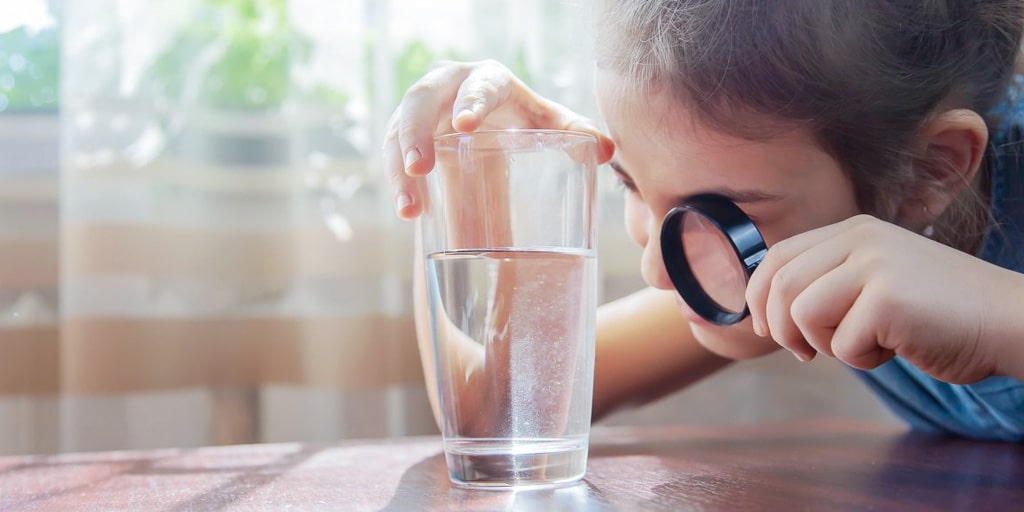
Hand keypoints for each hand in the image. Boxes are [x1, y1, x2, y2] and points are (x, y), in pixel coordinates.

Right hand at [381, 59, 613, 219]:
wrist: (493, 128)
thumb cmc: (523, 122)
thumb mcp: (548, 125)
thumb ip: (575, 133)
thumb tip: (606, 149)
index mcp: (489, 80)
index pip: (478, 84)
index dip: (470, 100)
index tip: (463, 125)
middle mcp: (448, 87)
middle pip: (421, 99)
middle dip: (415, 132)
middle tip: (419, 166)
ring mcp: (421, 110)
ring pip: (398, 130)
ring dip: (398, 166)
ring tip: (409, 207)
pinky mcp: (405, 133)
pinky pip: (393, 154)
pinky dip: (398, 183)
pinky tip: (409, 212)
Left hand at [745, 214, 1016, 383]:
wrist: (1009, 321)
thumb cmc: (940, 313)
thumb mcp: (877, 280)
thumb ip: (830, 283)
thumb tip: (767, 310)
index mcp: (854, 230)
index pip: (778, 256)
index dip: (759, 295)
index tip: (765, 327)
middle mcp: (860, 239)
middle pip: (781, 284)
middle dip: (780, 327)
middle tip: (804, 353)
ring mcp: (875, 265)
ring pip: (803, 314)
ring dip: (827, 344)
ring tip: (867, 344)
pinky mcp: (888, 299)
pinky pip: (842, 344)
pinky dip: (863, 360)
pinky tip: (897, 348)